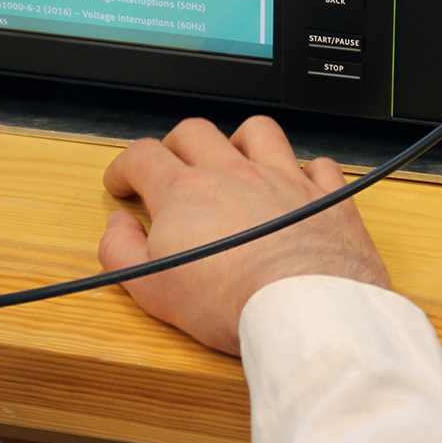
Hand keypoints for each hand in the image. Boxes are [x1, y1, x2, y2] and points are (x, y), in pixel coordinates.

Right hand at [99, 115, 388, 354]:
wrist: (302, 310)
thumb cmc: (230, 302)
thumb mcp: (152, 288)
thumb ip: (122, 251)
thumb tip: (116, 227)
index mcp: (185, 191)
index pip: (142, 156)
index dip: (124, 166)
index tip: (122, 181)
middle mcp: (233, 173)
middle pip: (195, 132)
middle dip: (175, 145)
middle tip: (171, 169)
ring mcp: (283, 179)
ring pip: (258, 132)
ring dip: (240, 141)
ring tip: (235, 161)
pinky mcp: (324, 198)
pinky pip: (317, 165)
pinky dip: (306, 170)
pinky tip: (299, 185)